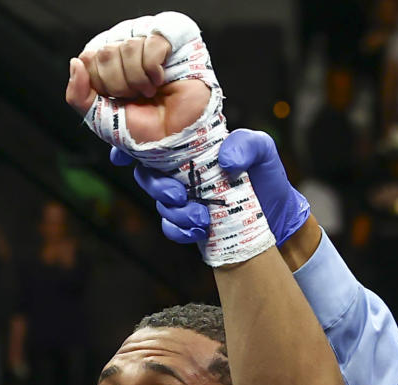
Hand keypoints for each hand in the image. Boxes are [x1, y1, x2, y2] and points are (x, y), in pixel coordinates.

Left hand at [66, 39, 207, 142]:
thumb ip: (79, 97)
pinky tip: (162, 80)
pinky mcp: (170, 37)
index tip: (118, 100)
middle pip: (104, 52)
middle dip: (120, 86)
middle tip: (137, 97)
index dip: (101, 85)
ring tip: (151, 91)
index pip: (88, 58)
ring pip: (126, 47)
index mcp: (107, 64)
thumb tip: (75, 63)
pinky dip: (153, 70)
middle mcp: (125, 47)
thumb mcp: (102, 121)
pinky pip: (150, 43)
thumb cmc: (145, 129)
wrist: (177, 139)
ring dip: (138, 80)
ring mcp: (146, 39)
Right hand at [109, 129, 309, 245]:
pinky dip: (179, 230)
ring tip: (200, 218)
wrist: (277, 219)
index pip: (154, 139)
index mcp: (192, 145)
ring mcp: (185, 198)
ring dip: (173, 212)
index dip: (130, 145)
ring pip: (159, 204)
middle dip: (156, 186)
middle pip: (147, 174)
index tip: (121, 156)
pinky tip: (199, 231)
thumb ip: (247, 145)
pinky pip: (170, 228)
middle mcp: (183, 170)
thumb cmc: (268, 177)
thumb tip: (225, 160)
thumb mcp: (263, 151)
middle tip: (179, 195)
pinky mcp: (189, 223)